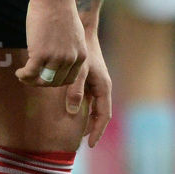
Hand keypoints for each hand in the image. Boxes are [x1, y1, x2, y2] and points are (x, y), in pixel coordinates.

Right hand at [16, 0, 87, 88]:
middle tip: (32, 78)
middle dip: (42, 82)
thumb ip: (70, 49)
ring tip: (24, 76)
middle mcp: (70, 59)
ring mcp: (56, 58)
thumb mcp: (74, 35)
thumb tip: (59, 59)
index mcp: (81, 55)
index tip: (46, 77)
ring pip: (42, 80)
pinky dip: (23, 75)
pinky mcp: (40, 54)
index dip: (56, 81)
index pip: (70, 79)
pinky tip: (19, 72)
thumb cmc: (61, 11)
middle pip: (55, 82)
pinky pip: (30, 73)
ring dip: (31, 81)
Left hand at [67, 23, 112, 146]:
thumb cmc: (82, 49)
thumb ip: (75, 91)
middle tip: (83, 142)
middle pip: (100, 114)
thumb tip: (72, 111)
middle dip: (93, 128)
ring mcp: (96, 82)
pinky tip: (71, 112)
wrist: (85, 29)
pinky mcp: (89, 78)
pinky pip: (87, 98)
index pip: (103, 116)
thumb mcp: (78, 71)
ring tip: (77, 132)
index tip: (90, 144)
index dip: (97, 131)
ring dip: (87, 119)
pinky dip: (81, 108)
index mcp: (103, 87)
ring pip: (93, 107)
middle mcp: (101, 86)